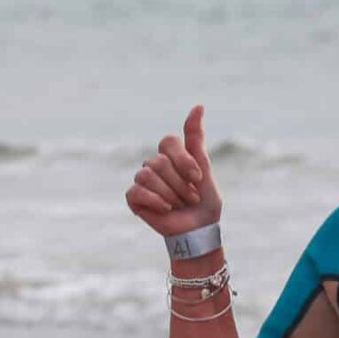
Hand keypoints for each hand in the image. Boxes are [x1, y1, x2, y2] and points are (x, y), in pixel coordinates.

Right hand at [124, 105, 223, 239]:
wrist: (198, 231)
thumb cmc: (204, 201)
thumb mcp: (204, 168)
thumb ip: (196, 139)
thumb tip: (198, 105)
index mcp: (171, 155)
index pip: (168, 141)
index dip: (184, 161)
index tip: (198, 178)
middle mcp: (155, 165)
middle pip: (159, 162)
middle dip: (180, 184)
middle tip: (190, 198)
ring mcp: (143, 181)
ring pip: (147, 175)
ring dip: (170, 194)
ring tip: (178, 205)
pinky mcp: (134, 198)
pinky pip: (137, 191)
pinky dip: (156, 202)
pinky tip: (166, 210)